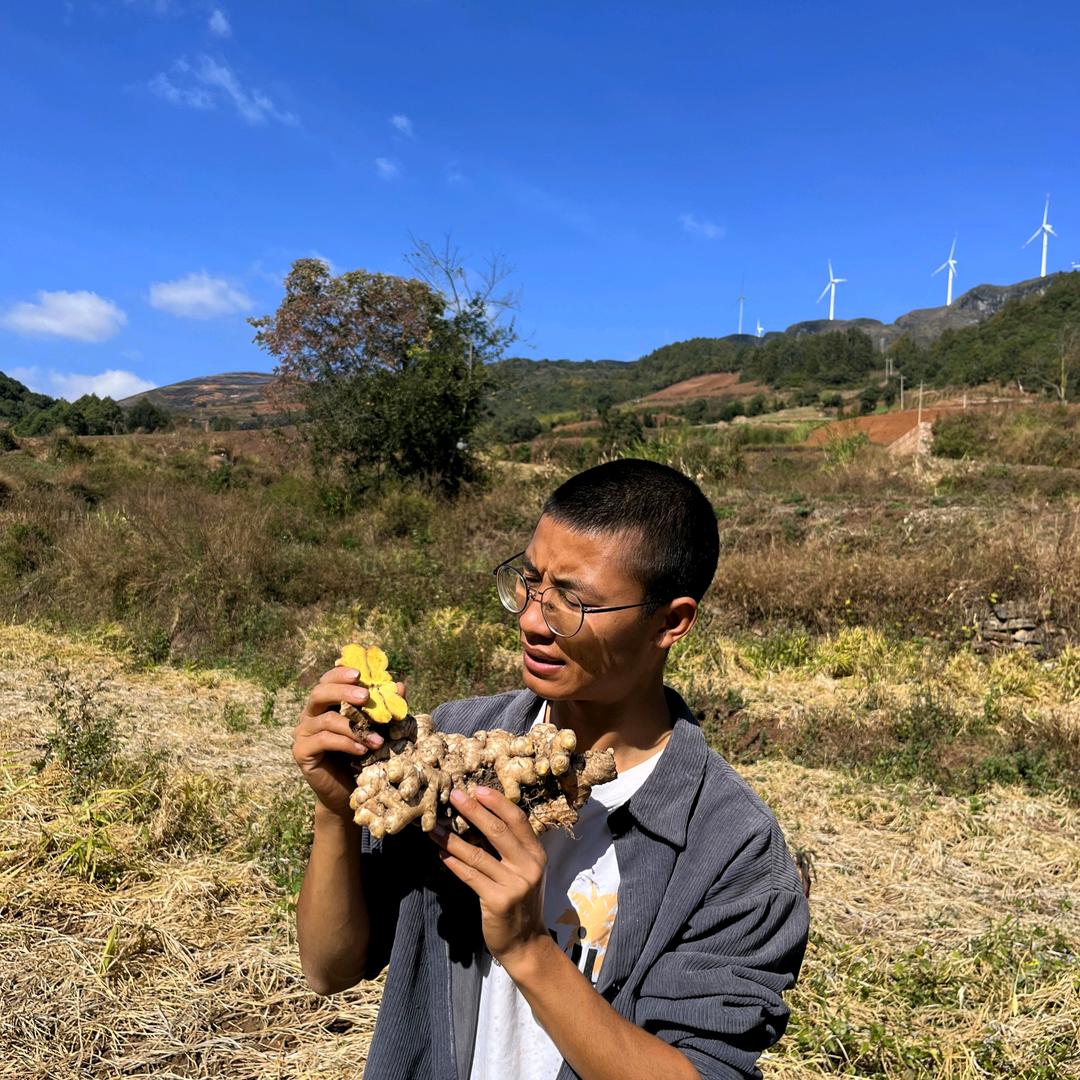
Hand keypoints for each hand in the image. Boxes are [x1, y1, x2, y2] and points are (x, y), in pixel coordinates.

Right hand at [292, 665, 404, 818]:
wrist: (348, 790)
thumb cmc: (362, 755)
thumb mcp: (377, 728)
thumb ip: (385, 708)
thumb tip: (400, 686)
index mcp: (325, 704)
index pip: (327, 681)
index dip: (340, 674)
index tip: (360, 674)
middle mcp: (310, 715)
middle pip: (319, 693)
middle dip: (343, 691)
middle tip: (365, 696)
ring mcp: (302, 733)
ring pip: (326, 719)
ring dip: (355, 727)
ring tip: (378, 740)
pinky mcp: (301, 752)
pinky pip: (324, 740)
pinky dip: (346, 743)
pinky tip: (362, 750)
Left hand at [429, 787, 548, 966]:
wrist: (525, 944)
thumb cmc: (521, 903)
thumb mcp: (525, 872)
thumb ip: (511, 849)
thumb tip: (481, 819)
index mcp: (537, 855)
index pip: (518, 820)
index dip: (497, 803)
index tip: (478, 789)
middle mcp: (529, 867)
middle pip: (497, 831)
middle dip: (473, 810)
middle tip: (454, 795)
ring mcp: (514, 885)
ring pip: (477, 854)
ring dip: (452, 839)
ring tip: (434, 827)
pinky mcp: (497, 901)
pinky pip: (470, 876)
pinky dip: (453, 863)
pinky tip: (441, 854)